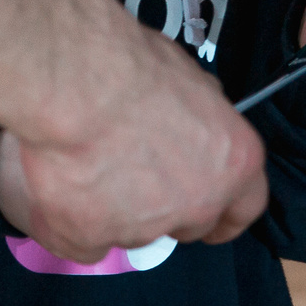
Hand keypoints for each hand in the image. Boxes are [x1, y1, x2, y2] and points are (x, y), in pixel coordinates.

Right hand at [0, 16, 266, 259]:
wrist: (75, 84)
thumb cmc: (132, 65)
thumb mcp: (187, 77)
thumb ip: (200, 115)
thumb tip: (194, 120)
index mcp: (233, 163)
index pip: (245, 207)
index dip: (226, 212)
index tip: (214, 216)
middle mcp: (197, 205)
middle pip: (187, 222)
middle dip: (164, 206)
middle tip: (132, 172)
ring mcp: (143, 228)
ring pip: (130, 230)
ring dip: (114, 208)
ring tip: (85, 161)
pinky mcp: (89, 238)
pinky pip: (82, 240)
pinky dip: (71, 220)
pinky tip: (60, 186)